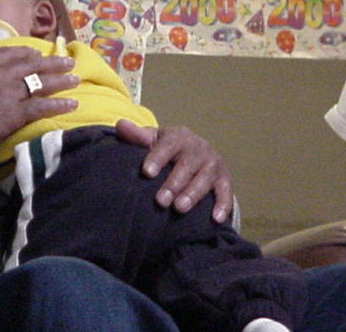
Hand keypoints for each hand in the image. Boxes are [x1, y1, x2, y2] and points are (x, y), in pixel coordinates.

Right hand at [0, 42, 78, 199]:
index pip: (9, 53)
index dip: (25, 53)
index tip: (36, 53)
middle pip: (31, 65)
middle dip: (51, 63)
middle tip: (67, 62)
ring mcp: (8, 93)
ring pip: (41, 83)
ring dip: (61, 80)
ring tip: (76, 79)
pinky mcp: (14, 114)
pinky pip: (42, 107)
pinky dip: (59, 104)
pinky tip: (73, 104)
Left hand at [115, 119, 232, 222]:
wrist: (196, 152)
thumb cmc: (168, 149)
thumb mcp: (153, 140)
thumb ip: (137, 136)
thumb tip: (120, 125)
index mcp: (179, 137)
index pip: (167, 146)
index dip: (157, 158)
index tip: (146, 172)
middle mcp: (198, 148)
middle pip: (186, 166)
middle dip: (173, 183)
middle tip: (160, 200)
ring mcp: (213, 164)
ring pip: (204, 179)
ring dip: (193, 194)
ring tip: (179, 208)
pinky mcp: (224, 179)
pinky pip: (225, 192)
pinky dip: (222, 205)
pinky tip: (215, 219)